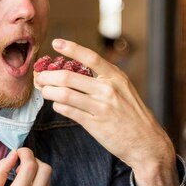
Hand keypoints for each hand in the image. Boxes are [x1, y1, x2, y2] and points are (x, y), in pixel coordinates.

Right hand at [0, 148, 50, 185]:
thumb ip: (0, 169)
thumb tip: (14, 154)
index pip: (31, 166)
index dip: (26, 153)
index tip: (19, 152)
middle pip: (46, 171)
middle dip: (35, 161)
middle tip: (22, 164)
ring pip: (48, 182)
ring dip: (37, 173)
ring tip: (22, 176)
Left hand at [34, 38, 178, 185]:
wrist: (146, 143)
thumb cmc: (133, 116)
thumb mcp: (124, 91)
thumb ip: (104, 81)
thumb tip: (77, 73)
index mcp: (116, 77)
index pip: (90, 57)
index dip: (71, 48)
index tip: (56, 43)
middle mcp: (108, 90)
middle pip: (69, 77)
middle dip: (48, 76)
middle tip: (39, 76)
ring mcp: (101, 107)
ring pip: (65, 94)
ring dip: (49, 91)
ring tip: (44, 90)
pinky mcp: (95, 124)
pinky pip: (69, 112)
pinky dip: (59, 107)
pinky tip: (57, 105)